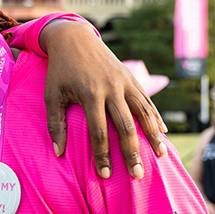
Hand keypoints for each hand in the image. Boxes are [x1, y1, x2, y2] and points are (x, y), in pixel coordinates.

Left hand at [27, 22, 167, 178]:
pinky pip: (147, 100)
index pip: (100, 132)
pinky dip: (156, 117)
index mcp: (91, 94)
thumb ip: (55, 124)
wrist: (74, 38)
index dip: (103, 155)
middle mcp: (112, 88)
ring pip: (144, 112)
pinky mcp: (132, 78)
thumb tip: (58, 153)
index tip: (106, 175)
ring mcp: (125, 82)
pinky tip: (163, 132)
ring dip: (153, 136)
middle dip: (132, 152)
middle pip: (126, 126)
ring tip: (161, 156)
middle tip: (138, 175)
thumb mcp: (51, 95)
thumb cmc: (60, 70)